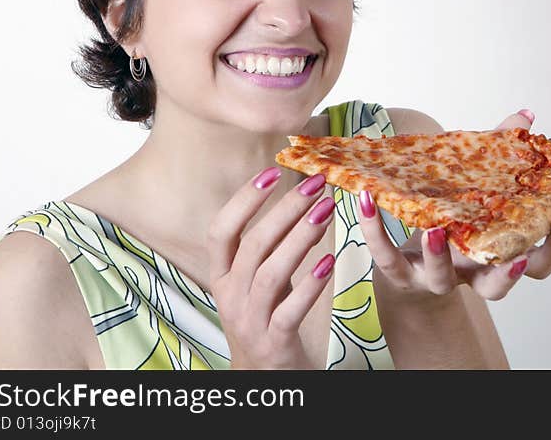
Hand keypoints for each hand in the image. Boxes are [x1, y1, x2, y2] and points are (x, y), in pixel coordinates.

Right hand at [207, 167, 335, 368]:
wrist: (265, 379)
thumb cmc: (265, 320)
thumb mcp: (255, 283)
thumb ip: (267, 249)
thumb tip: (296, 201)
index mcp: (222, 277)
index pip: (220, 231)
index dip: (243, 200)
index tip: (272, 172)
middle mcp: (230, 297)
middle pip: (253, 246)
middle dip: (284, 210)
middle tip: (315, 184)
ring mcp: (250, 321)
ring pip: (270, 273)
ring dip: (300, 238)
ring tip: (326, 211)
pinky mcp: (274, 343)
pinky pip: (290, 310)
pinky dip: (309, 285)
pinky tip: (330, 261)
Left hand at [358, 109, 550, 301]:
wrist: (408, 267)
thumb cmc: (453, 222)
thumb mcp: (480, 190)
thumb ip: (502, 153)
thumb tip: (525, 116)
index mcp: (496, 254)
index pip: (539, 264)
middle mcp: (470, 273)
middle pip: (497, 288)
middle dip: (506, 274)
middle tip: (512, 255)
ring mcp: (434, 277)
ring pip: (440, 279)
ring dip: (438, 255)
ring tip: (434, 229)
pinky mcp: (398, 273)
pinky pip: (385, 257)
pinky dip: (375, 230)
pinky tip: (368, 200)